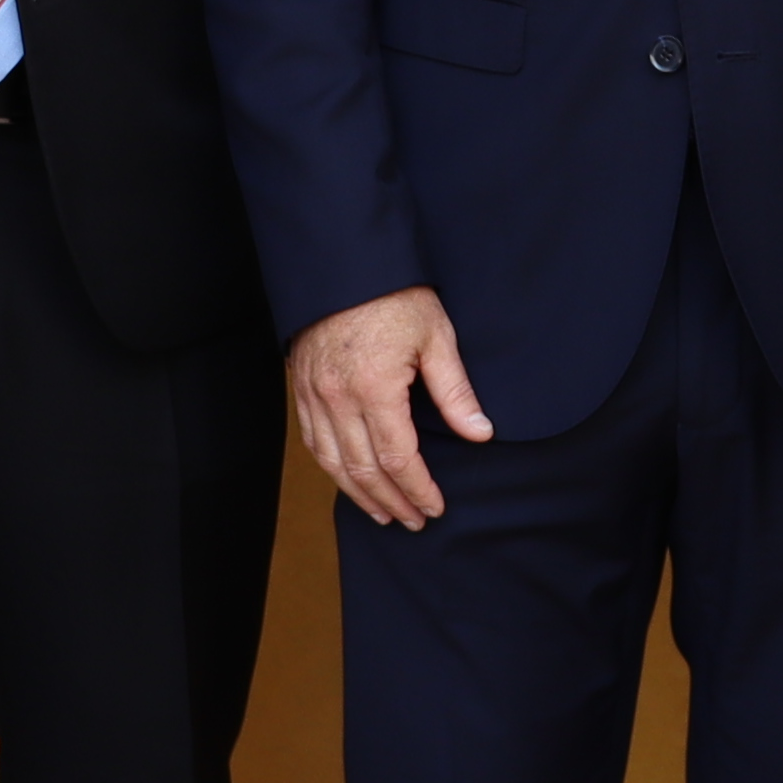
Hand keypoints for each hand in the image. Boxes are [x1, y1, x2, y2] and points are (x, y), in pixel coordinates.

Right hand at [290, 286, 494, 526]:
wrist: (344, 262)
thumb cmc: (394, 294)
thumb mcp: (435, 337)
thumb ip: (455, 391)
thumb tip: (480, 433)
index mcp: (373, 388)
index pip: (397, 458)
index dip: (417, 489)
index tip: (434, 507)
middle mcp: (337, 398)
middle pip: (363, 470)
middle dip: (391, 501)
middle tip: (414, 521)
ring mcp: (314, 395)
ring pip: (332, 463)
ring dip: (358, 495)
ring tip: (383, 514)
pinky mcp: (302, 388)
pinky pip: (312, 442)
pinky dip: (331, 468)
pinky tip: (348, 480)